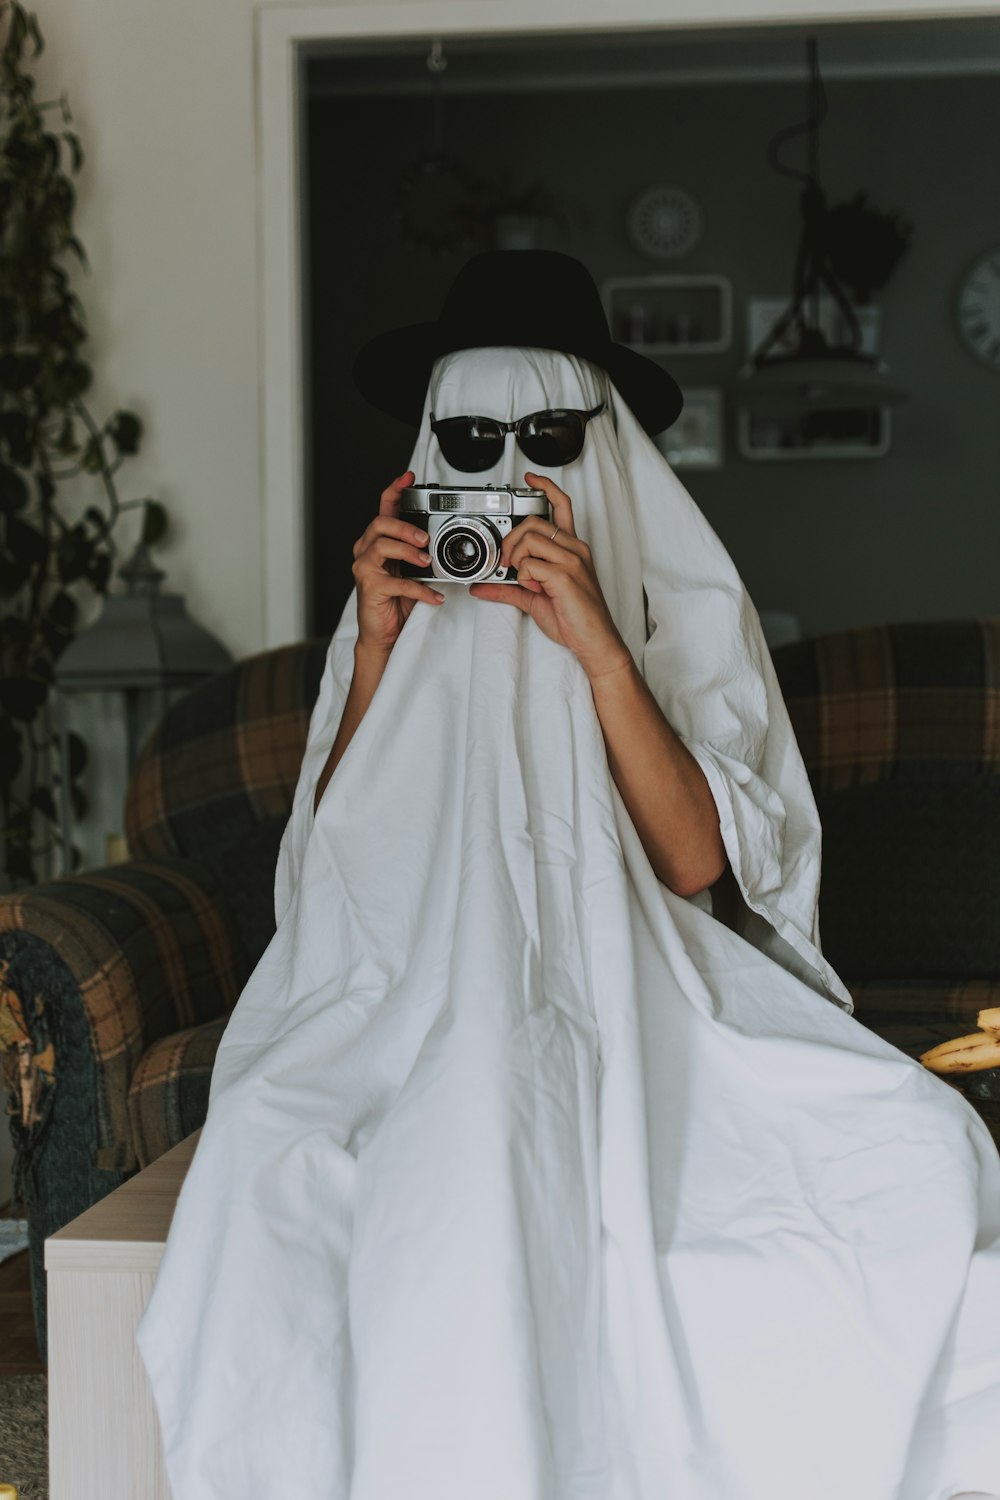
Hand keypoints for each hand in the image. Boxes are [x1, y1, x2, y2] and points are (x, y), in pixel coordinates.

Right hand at [352, 470, 443, 655]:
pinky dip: (419, 588)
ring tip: (427, 562)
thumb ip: (417, 550)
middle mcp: (366, 551)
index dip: (394, 490)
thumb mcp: (410, 569)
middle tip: (425, 538)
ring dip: (409, 552)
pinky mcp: (370, 588)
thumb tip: (436, 536)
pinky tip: (434, 595)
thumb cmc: (396, 601)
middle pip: (379, 523)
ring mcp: (364, 569)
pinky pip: (397, 582)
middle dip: (404, 526)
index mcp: (376, 542)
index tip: (408, 477)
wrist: (384, 634)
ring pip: (382, 546)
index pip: (383, 509)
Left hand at [469, 472, 630, 680]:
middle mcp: (574, 549)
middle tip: (508, 562)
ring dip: (517, 559)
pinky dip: (524, 577)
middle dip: (512, 539)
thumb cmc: (575, 619)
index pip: (562, 505)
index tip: (529, 478)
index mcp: (572, 548)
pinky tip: (536, 590)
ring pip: (530, 539)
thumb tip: (482, 588)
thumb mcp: (536, 599)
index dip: (545, 487)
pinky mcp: (566, 575)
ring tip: (525, 579)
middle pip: (534, 521)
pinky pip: (531, 564)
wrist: (595, 641)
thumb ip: (509, 589)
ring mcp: (572, 560)